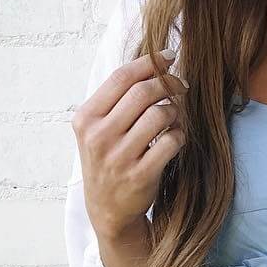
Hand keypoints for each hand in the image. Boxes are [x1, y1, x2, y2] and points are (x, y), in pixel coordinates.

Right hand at [71, 47, 187, 242]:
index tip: (169, 56)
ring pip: (160, 114)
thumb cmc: (107, 159)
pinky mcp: (140, 175)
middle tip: (181, 85)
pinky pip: (171, 140)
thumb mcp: (98, 129)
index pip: (120, 78)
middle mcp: (98, 137)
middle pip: (142, 92)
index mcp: (85, 119)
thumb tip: (153, 63)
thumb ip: (117, 99)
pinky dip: (179, 134)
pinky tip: (175, 136)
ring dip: (175, 110)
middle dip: (168, 83)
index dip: (149, 62)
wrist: (107, 209)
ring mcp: (119, 157)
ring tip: (174, 116)